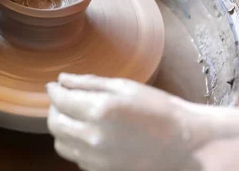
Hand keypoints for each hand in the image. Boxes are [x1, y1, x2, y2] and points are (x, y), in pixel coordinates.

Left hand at [47, 74, 238, 170]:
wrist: (184, 144)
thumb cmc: (157, 109)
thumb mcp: (123, 87)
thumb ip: (88, 83)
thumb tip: (62, 80)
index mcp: (99, 111)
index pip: (60, 100)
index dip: (53, 90)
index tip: (54, 85)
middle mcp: (93, 137)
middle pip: (54, 123)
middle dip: (54, 108)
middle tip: (63, 99)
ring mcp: (97, 158)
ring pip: (60, 144)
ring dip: (61, 128)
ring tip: (74, 117)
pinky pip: (75, 157)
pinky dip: (74, 144)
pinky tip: (88, 133)